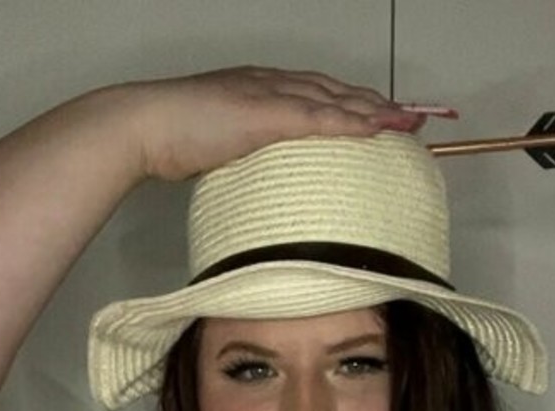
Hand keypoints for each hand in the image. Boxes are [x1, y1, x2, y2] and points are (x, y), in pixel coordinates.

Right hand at [129, 66, 421, 183]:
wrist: (144, 125)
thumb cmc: (170, 141)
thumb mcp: (216, 149)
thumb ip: (240, 157)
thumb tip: (255, 183)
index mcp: (258, 90)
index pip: (315, 94)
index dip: (349, 105)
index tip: (378, 118)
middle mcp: (270, 83)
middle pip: (334, 91)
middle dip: (374, 104)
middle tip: (410, 118)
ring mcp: (268, 94)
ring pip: (334, 99)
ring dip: (375, 110)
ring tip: (408, 123)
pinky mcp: (265, 111)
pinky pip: (319, 116)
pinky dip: (351, 121)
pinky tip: (377, 129)